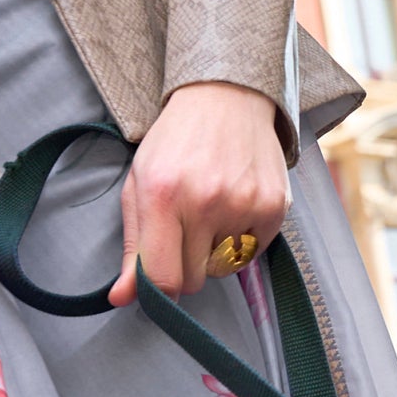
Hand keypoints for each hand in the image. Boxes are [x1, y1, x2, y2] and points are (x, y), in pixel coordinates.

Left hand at [115, 83, 288, 304]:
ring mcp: (244, 204)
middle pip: (195, 279)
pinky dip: (243, 239)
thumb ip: (133, 247)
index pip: (163, 278)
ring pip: (225, 267)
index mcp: (162, 196)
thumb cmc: (176, 142)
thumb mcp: (139, 187)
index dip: (159, 294)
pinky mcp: (274, 206)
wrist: (225, 98)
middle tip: (186, 228)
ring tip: (212, 208)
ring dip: (216, 249)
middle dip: (186, 264)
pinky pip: (253, 252)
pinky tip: (235, 204)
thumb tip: (122, 298)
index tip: (159, 286)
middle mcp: (205, 202)